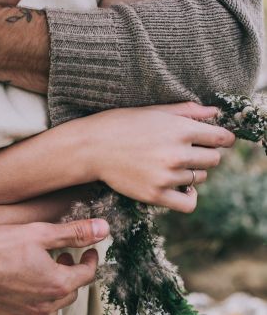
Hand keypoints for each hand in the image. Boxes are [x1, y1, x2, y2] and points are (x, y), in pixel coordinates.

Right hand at [0, 178, 109, 314]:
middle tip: (63, 258)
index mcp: (57, 286)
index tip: (87, 251)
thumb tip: (105, 229)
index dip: (90, 260)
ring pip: (49, 309)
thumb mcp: (39, 233)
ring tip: (42, 272)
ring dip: (53, 292)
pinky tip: (19, 287)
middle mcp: (43, 307)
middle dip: (71, 275)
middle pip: (69, 294)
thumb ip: (74, 233)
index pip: (87, 275)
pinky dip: (30, 303)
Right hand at [83, 102, 234, 212]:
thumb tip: (216, 114)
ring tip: (169, 165)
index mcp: (180, 129)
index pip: (222, 138)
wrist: (91, 148)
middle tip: (185, 152)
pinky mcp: (155, 194)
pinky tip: (181, 188)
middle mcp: (177, 153)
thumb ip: (188, 111)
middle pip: (213, 160)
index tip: (213, 140)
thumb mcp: (155, 111)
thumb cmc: (121, 124)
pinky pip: (189, 203)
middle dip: (203, 155)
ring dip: (190, 173)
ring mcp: (166, 176)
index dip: (220, 139)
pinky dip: (190, 197)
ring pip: (199, 179)